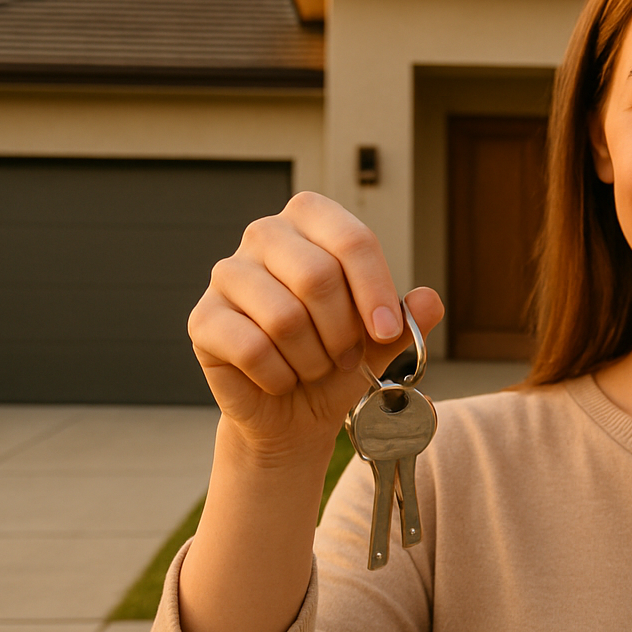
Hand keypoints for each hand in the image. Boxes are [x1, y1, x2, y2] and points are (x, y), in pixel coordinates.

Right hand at [188, 191, 444, 456]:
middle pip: (318, 275)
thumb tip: (429, 301)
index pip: (352, 239)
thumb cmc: (338, 359)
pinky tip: (280, 378)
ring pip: (285, 318)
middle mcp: (265, 234)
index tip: (387, 333)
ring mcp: (228, 274)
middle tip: (347, 357)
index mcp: (312, 221)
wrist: (293, 411)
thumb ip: (407, 319)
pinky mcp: (202, 318)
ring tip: (313, 367)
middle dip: (343, 332)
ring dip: (312, 359)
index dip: (375, 289)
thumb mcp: (382, 341)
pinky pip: (252, 349)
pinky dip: (280, 377)